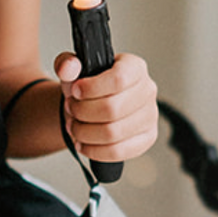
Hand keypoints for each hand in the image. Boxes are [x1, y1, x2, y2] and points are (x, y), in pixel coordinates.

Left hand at [54, 50, 158, 164]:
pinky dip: (94, 150)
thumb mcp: (74, 71)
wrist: (95, 106)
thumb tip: (67, 68)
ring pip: (113, 133)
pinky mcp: (146, 139)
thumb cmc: (88, 87)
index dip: (92, 88)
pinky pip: (118, 152)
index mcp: (134, 67)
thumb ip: (67, 65)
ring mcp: (149, 116)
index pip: (119, 79)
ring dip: (84, 132)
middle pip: (113, 109)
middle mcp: (147, 90)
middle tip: (71, 109)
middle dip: (82, 112)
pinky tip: (83, 143)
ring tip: (74, 125)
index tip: (75, 91)